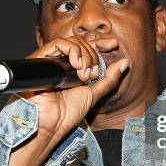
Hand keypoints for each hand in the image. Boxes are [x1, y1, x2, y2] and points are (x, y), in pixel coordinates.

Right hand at [0, 36, 128, 165]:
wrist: (51, 123)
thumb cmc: (67, 113)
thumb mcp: (94, 93)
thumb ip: (109, 78)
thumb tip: (125, 62)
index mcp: (72, 70)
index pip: (87, 47)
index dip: (100, 43)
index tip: (113, 44)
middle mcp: (61, 63)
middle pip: (81, 43)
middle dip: (92, 56)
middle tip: (91, 75)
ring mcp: (50, 60)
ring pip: (71, 41)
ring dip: (84, 55)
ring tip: (83, 75)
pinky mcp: (39, 59)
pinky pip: (57, 43)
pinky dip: (72, 50)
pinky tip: (76, 65)